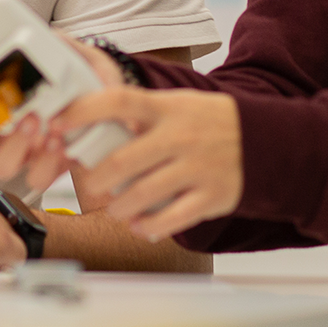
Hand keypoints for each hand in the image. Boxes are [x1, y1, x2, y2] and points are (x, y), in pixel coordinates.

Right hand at [0, 37, 120, 184]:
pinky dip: (48, 162)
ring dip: (16, 146)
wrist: (116, 101)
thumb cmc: (82, 72)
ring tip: (38, 121)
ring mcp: (23, 152)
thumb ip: (52, 42)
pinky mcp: (49, 168)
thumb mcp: (68, 48)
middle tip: (2, 111)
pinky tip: (62, 141)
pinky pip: (38, 179)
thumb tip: (40, 42)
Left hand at [54, 88, 242, 241]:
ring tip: (116, 207)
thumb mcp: (177, 105)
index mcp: (168, 108)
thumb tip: (86, 124)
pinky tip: (139, 225)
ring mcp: (198, 167)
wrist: (269, 141)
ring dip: (119, 206)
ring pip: (143, 194)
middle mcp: (181, 136)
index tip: (57, 124)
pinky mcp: (212, 196)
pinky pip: (172, 218)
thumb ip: (139, 113)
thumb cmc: (210, 123)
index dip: (83, 110)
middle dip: (96, 177)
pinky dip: (149, 226)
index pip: (119, 100)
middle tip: (90, 183)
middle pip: (123, 159)